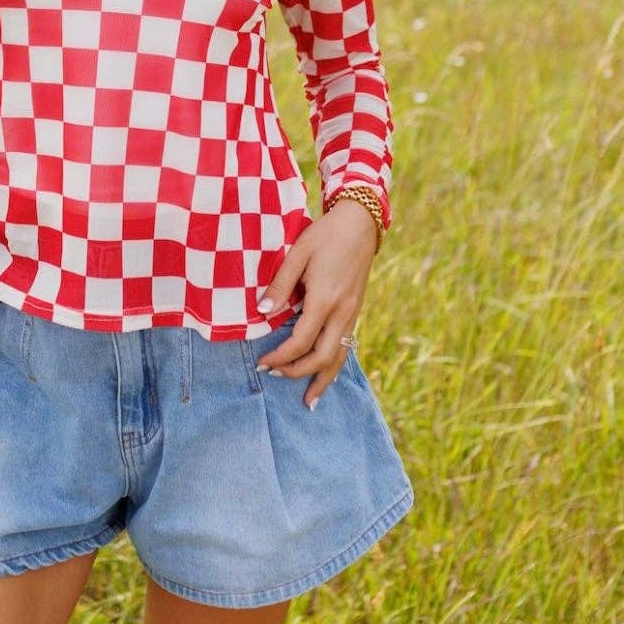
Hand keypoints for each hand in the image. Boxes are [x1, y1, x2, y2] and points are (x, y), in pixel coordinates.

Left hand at [254, 200, 377, 409]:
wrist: (361, 224)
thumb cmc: (325, 235)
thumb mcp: (298, 253)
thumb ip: (280, 284)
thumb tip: (262, 311)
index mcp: (325, 298)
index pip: (301, 341)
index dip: (281, 356)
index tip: (263, 363)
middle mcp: (342, 311)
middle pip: (323, 357)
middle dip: (298, 372)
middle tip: (274, 375)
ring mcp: (353, 313)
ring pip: (340, 356)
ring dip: (322, 379)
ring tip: (308, 400)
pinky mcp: (356, 311)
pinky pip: (347, 345)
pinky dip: (335, 365)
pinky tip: (327, 374)